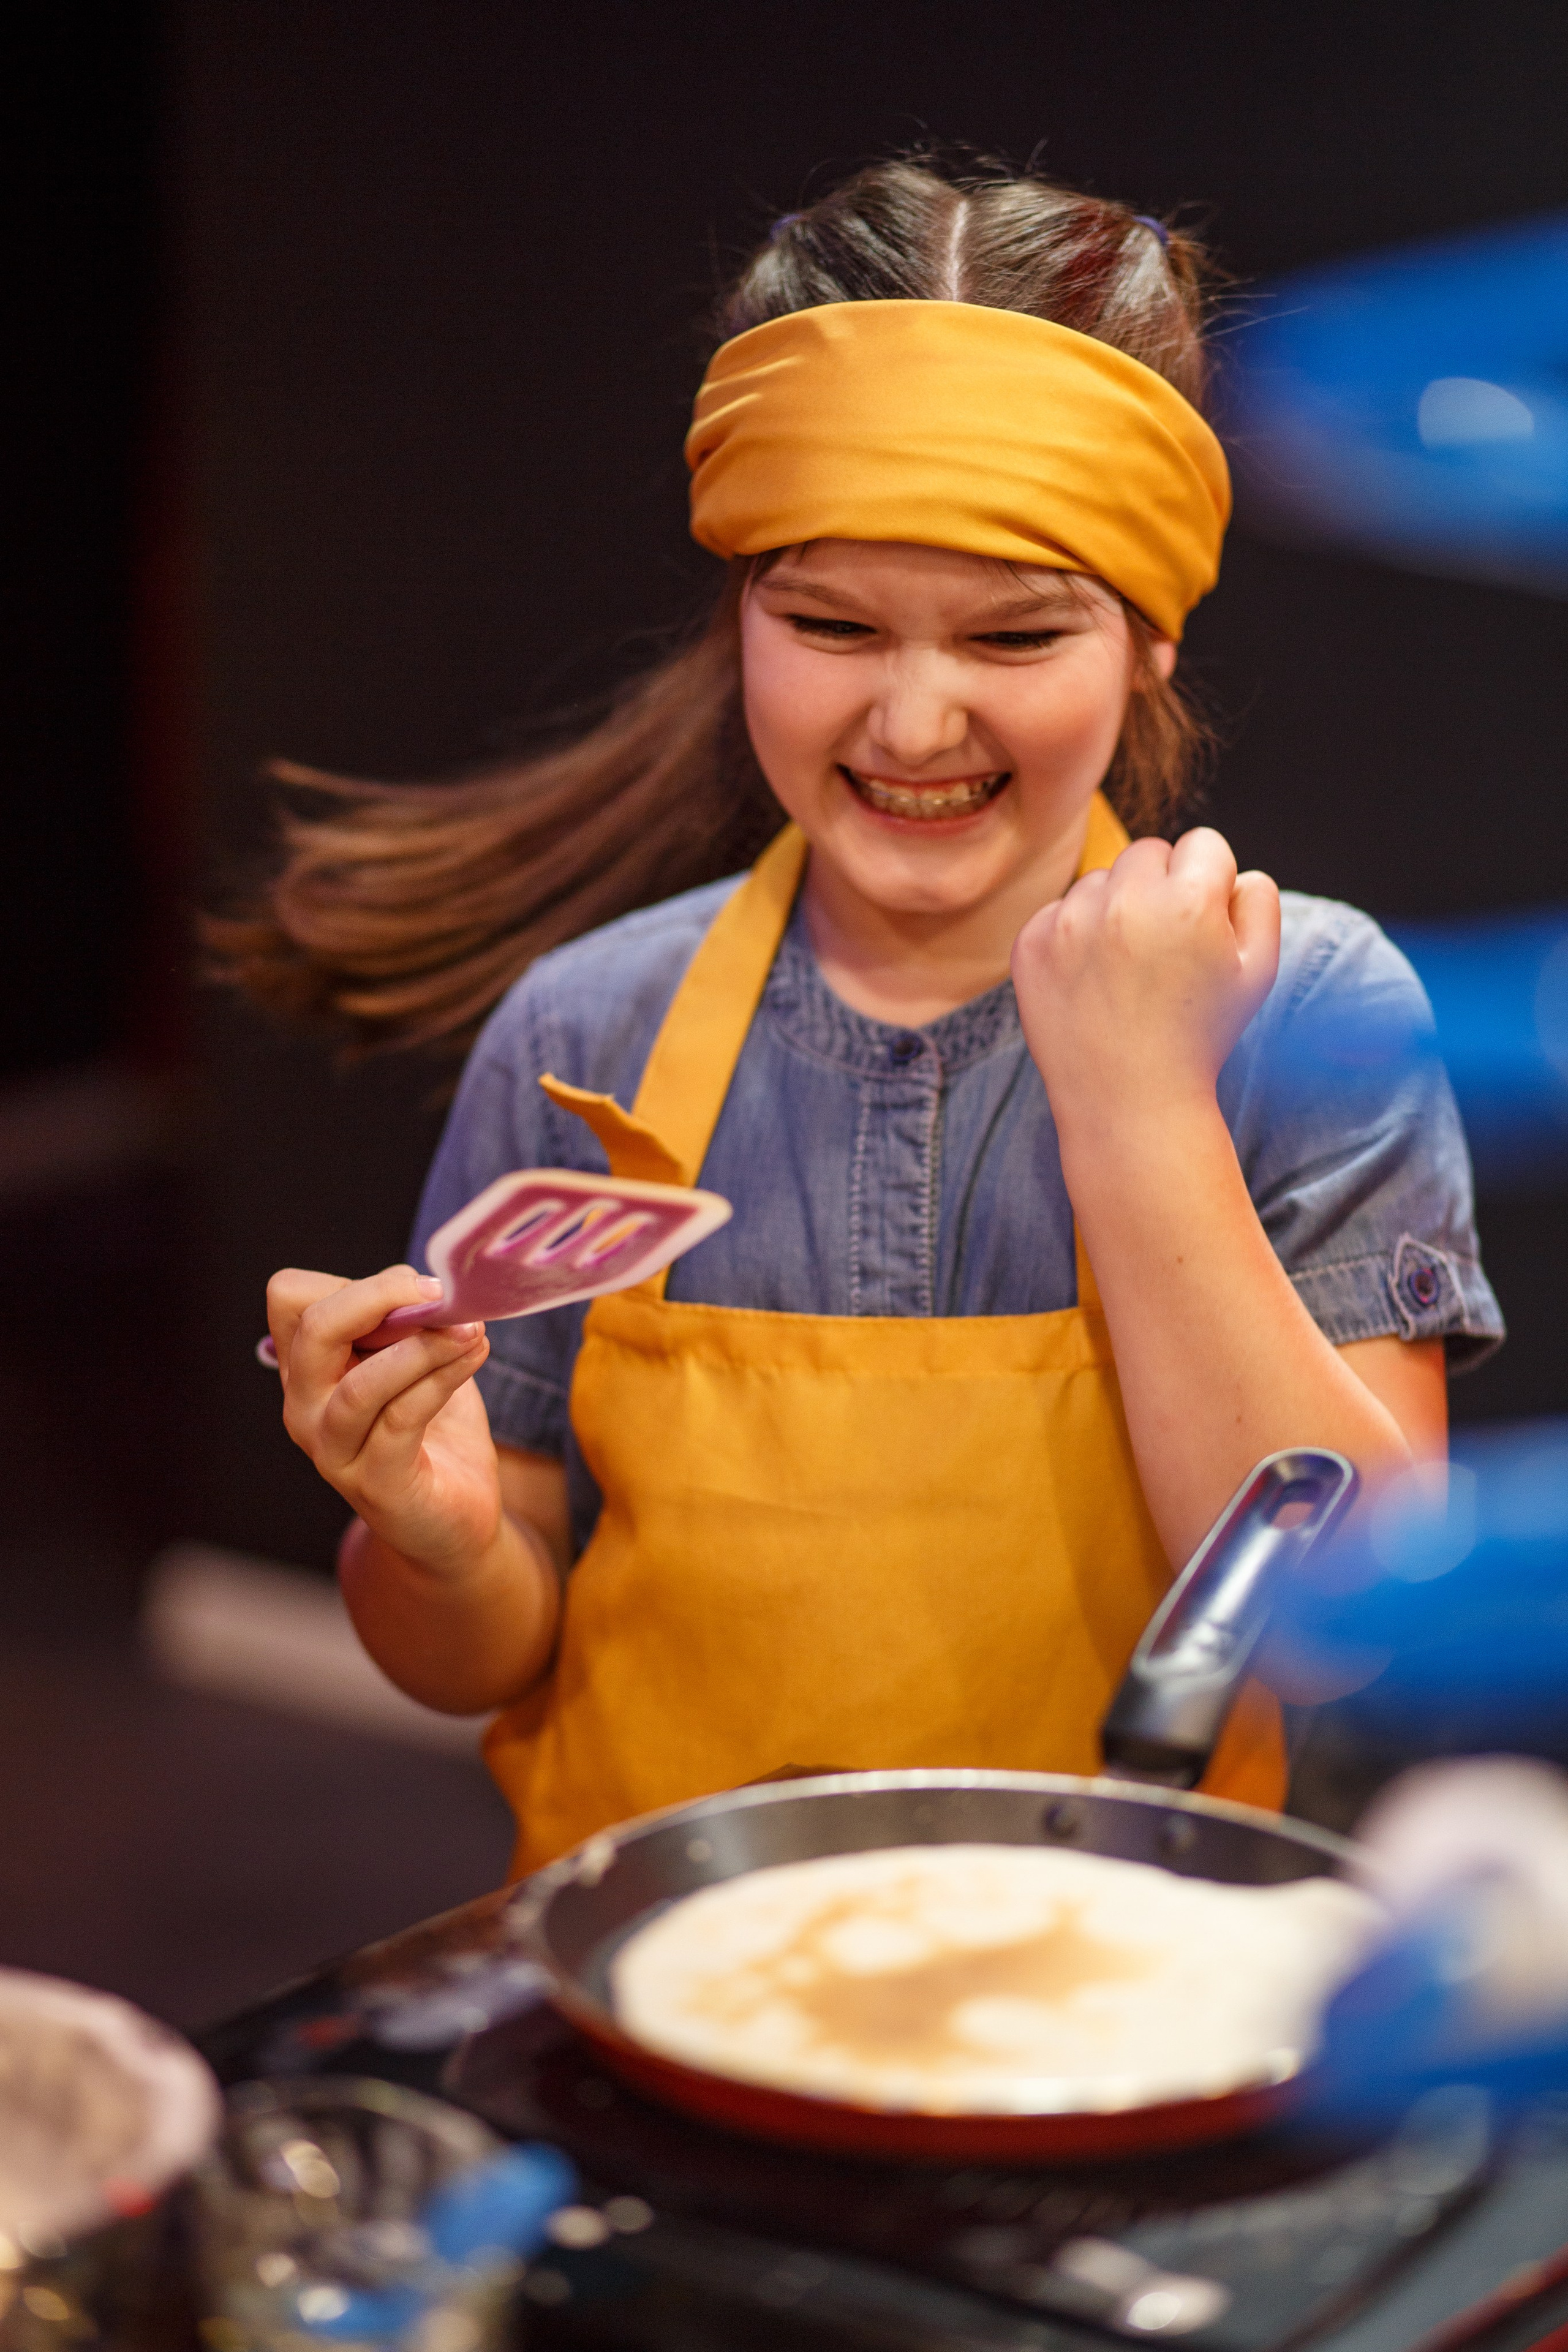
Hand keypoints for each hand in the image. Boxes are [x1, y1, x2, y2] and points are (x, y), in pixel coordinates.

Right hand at [265, 1264, 501, 1578]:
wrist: (452, 1517)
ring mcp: (333, 1450)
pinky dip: (444, 1377)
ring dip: (425, 1345)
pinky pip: (403, 1418)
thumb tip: (424, 1286)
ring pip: (363, 1383)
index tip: (414, 1290)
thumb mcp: (415, 1360)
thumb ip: (406, 1322)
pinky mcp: (375, 1483)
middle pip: (314, 1327)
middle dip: (381, 1298)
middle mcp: (304, 1407)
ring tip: (471, 1328)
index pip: (292, 1297)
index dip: (353, 1281)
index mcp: (305, 1368)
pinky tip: (477, 1353)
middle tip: (439, 1294)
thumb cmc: (433, 1427)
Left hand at [1011, 827, 1280, 1143]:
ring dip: (1115, 908)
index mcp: (1189, 901)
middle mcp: (1125, 901)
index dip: (1210, 883)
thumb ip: (1259, 901)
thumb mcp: (1258, 971)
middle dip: (1162, 887)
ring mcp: (1069, 922)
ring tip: (1127, 972)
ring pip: (1101, 879)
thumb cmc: (1201, 1035)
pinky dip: (1073, 937)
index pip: (1204, 843)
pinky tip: (1091, 982)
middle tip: (1164, 950)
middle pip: (1149, 853)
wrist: (1128, 1100)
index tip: (1202, 926)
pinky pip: (1058, 910)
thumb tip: (1235, 868)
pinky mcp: (1031, 943)